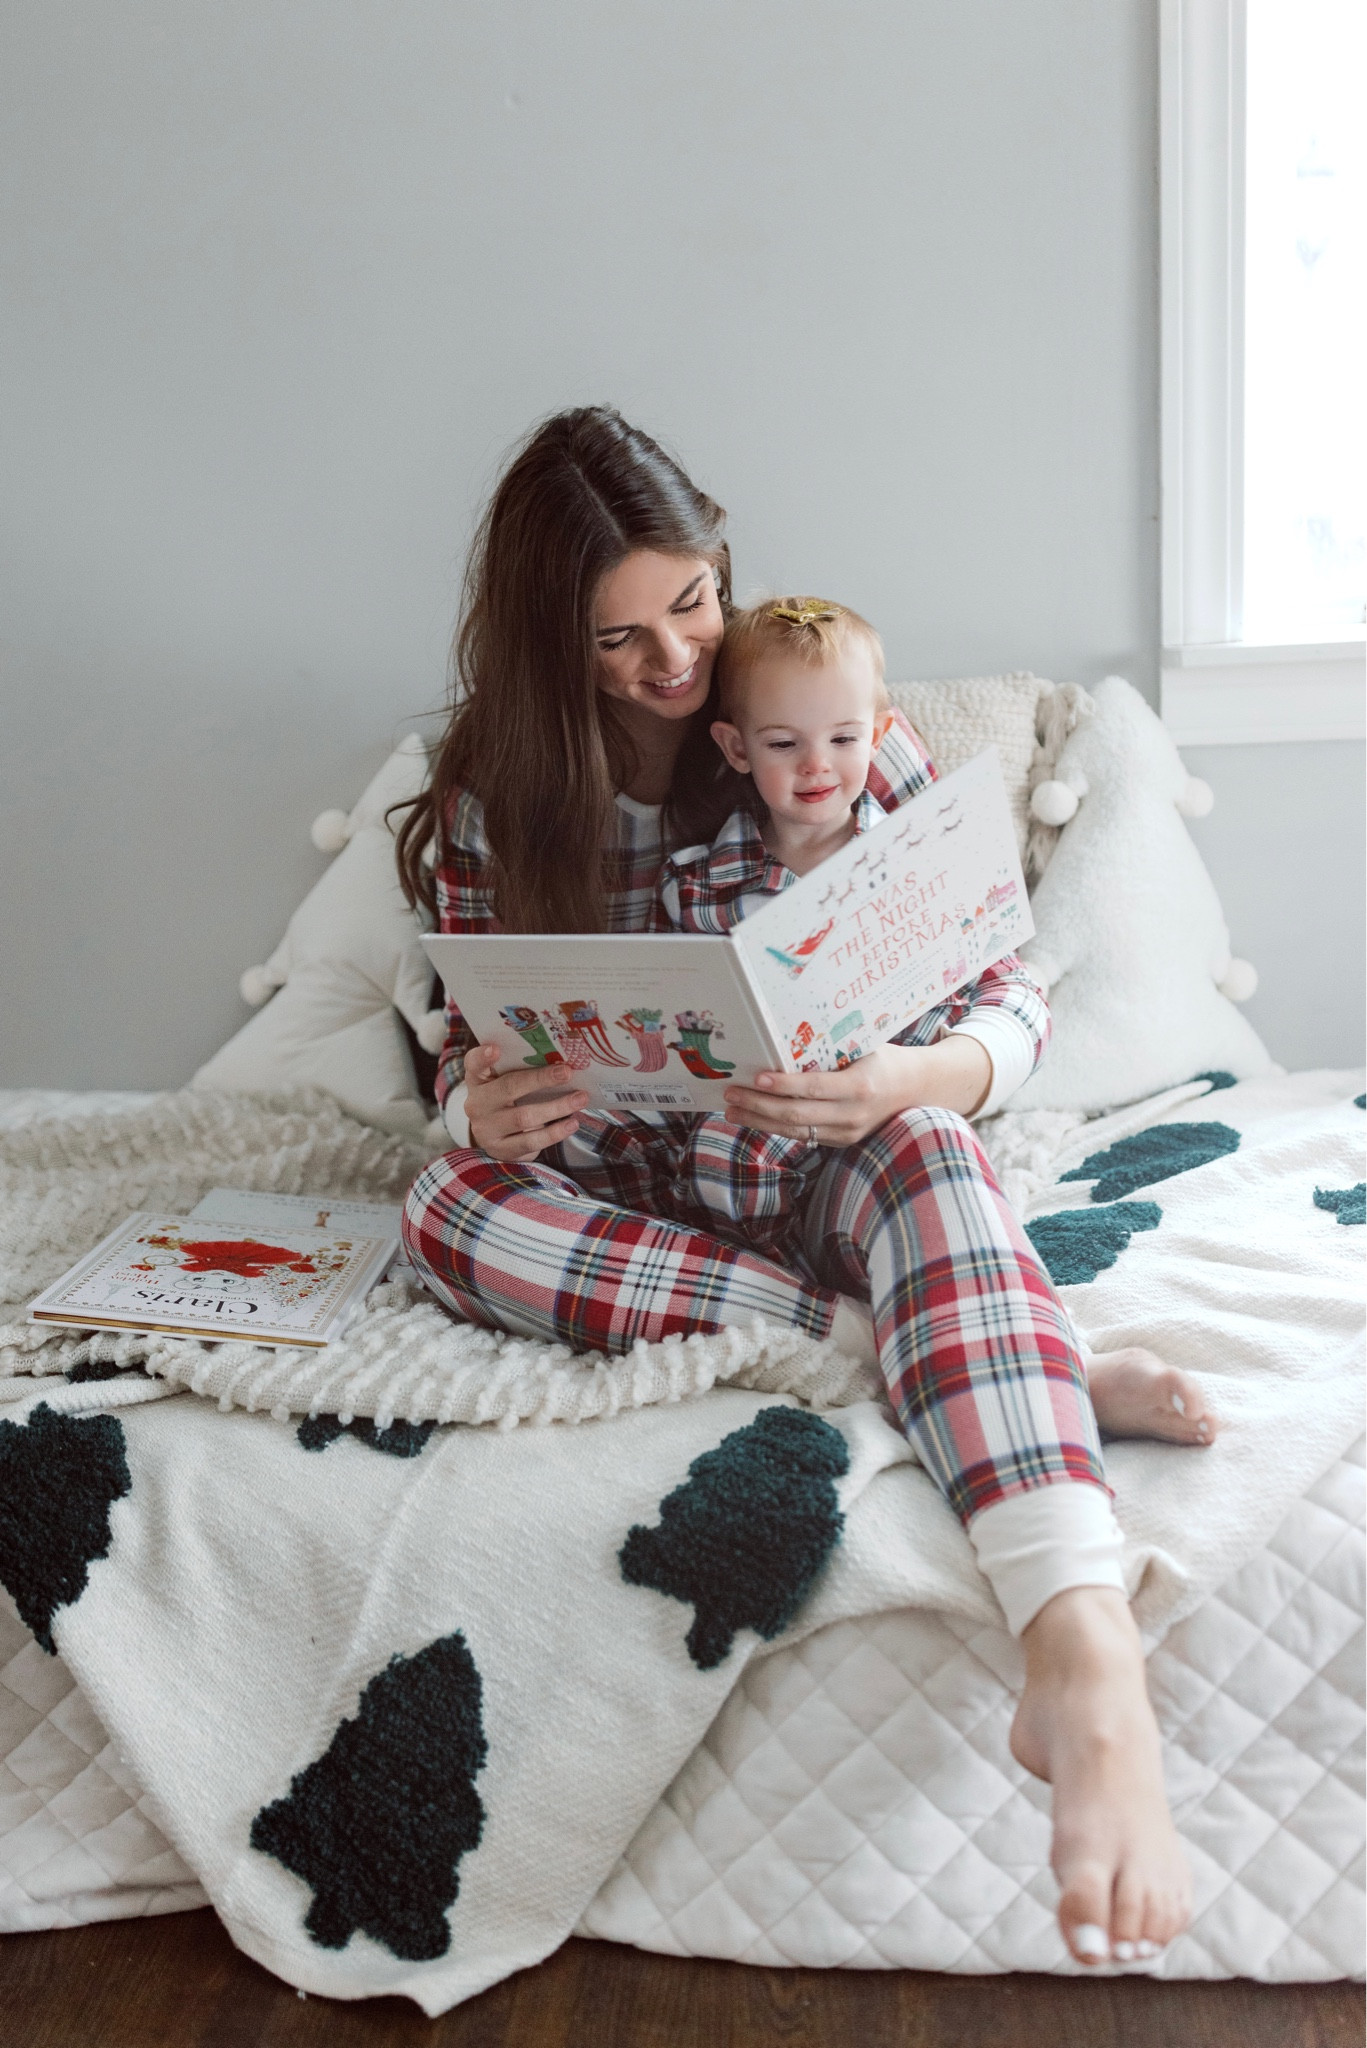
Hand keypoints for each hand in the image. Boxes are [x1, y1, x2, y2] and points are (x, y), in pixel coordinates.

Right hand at [463, 1042, 588, 1160]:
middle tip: (567, 1072)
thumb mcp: (507, 1082)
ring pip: (523, 1117)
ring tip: (580, 1099)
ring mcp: (486, 1129)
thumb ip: (523, 1070)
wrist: (498, 1138)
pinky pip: (530, 1141)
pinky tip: (572, 1124)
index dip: (482, 1056)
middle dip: (540, 1079)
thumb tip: (563, 1062)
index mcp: (478, 1079)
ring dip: (557, 1107)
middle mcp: (477, 1103)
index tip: (496, 1048)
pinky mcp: (501, 1149)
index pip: (473, 1064)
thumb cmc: (509, 1100)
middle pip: (508, 1088)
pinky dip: (554, 1132)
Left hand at [721, 1038, 991, 1147]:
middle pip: (797, 1115)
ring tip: (732, 1109)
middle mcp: (853, 1115)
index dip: (783, 1084)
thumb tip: (788, 1038)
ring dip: (760, 1121)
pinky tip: (755, 1118)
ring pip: (795, 1131)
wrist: (921, 1090)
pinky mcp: (843, 1142)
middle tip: (731, 1093)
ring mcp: (848, 1133)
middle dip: (759, 1105)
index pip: (814, 1088)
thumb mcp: (866, 1048)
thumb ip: (832, 1051)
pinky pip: (804, 1136)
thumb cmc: (888, 1060)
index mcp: (861, 1087)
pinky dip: (776, 1127)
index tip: (756, 1077)